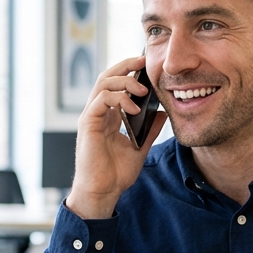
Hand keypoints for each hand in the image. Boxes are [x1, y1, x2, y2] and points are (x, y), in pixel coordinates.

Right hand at [66, 56, 168, 218]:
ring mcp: (91, 117)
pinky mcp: (88, 124)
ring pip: (103, 83)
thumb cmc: (116, 173)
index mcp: (109, 115)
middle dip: (126, 65)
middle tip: (144, 61)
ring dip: (125, 82)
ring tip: (143, 91)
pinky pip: (100, 100)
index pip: (115, 83)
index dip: (129, 70)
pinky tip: (133, 109)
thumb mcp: (140, 147)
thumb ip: (150, 129)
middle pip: (107, 76)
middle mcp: (98, 112)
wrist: (103, 192)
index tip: (147, 64)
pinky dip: (118, 99)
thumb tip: (163, 113)